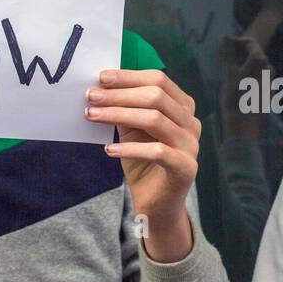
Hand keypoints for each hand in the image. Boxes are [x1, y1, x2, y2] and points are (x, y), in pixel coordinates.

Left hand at [85, 68, 201, 262]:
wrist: (157, 204)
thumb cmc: (144, 162)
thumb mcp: (132, 130)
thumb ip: (125, 109)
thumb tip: (101, 88)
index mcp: (182, 108)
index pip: (159, 81)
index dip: (129, 77)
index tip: (101, 78)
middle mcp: (191, 123)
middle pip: (156, 97)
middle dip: (120, 94)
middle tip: (91, 96)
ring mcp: (191, 145)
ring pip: (155, 119)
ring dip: (119, 114)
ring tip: (92, 115)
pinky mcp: (185, 168)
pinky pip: (157, 151)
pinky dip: (130, 148)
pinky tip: (109, 150)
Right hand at [220, 35, 268, 141]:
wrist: (244, 124)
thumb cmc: (235, 96)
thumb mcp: (228, 72)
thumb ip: (228, 53)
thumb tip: (226, 38)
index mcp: (261, 61)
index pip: (251, 43)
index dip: (237, 41)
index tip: (225, 44)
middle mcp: (269, 69)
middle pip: (255, 54)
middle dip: (240, 52)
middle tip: (225, 56)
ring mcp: (270, 81)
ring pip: (256, 66)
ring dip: (243, 63)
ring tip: (229, 68)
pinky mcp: (268, 91)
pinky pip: (258, 77)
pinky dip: (248, 74)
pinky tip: (237, 81)